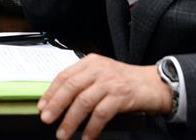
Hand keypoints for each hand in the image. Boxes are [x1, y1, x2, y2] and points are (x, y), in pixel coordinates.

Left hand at [38, 54, 171, 139]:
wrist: (153, 84)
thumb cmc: (125, 82)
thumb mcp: (102, 76)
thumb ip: (83, 84)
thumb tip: (58, 103)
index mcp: (91, 62)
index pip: (65, 75)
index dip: (51, 92)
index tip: (41, 106)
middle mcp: (99, 69)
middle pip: (71, 87)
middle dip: (56, 105)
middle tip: (46, 119)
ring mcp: (110, 82)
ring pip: (83, 101)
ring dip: (70, 120)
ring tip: (63, 134)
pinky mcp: (121, 96)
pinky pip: (101, 114)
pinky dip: (91, 128)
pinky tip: (86, 138)